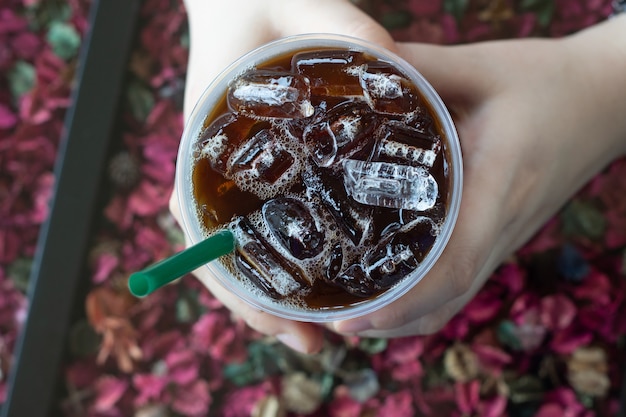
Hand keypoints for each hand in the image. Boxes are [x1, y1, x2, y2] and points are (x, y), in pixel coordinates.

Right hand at [170, 0, 394, 352]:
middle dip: (259, 305)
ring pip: (240, 250)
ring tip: (316, 336)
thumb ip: (340, 26)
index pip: (201, 222)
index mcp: (208, 139)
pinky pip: (261, 228)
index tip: (273, 315)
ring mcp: (233, 175)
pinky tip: (318, 285)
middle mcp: (214, 167)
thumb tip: (397, 66)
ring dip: (272, 297)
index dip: (231, 278)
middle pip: (221, 253)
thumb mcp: (298, 4)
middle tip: (309, 343)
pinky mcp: (256, 174)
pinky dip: (283, 265)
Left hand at [331, 16, 625, 336]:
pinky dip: (426, 301)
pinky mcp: (503, 235)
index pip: (451, 265)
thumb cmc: (545, 82)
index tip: (351, 319)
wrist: (603, 101)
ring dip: (405, 320)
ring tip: (353, 317)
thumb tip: (358, 65)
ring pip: (455, 301)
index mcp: (495, 186)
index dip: (402, 302)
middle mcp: (501, 225)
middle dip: (389, 323)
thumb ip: (420, 66)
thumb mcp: (482, 66)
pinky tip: (391, 290)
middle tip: (333, 322)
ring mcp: (505, 237)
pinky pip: (463, 283)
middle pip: (447, 300)